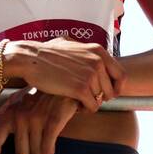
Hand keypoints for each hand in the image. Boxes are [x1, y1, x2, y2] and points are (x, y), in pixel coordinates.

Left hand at [0, 86, 82, 153]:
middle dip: (31, 150)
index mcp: (8, 114)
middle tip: (38, 137)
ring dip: (43, 149)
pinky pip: (48, 149)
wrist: (64, 82)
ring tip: (47, 133)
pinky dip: (51, 150)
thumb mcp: (21, 97)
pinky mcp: (51, 122)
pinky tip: (53, 143)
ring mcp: (35, 120)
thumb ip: (7, 109)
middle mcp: (19, 117)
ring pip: (36, 153)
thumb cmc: (43, 92)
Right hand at [6, 38, 124, 112]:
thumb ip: (87, 51)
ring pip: (100, 100)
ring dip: (89, 103)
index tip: (107, 93)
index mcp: (99, 51)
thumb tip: (97, 56)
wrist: (30, 59)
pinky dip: (84, 109)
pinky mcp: (81, 89)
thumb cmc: (47, 53)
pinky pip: (92, 107)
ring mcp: (90, 75)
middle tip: (85, 97)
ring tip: (76, 99)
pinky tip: (73, 104)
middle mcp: (98, 62)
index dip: (116, 88)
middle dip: (100, 97)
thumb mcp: (73, 44)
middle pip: (111, 91)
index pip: (122, 76)